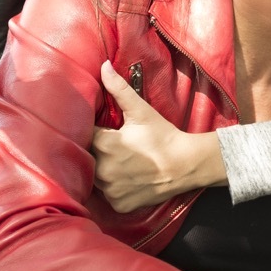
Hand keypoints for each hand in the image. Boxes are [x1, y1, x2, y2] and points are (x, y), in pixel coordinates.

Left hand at [91, 61, 221, 211]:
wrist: (186, 165)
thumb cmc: (162, 136)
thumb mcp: (140, 110)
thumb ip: (118, 88)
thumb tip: (104, 66)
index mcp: (103, 144)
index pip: (85, 136)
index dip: (93, 132)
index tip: (105, 130)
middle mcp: (103, 169)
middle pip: (88, 158)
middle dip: (97, 152)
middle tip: (116, 146)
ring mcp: (110, 189)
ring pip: (95, 178)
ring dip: (103, 171)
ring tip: (121, 162)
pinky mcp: (118, 204)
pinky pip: (108, 195)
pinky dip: (114, 188)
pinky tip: (126, 178)